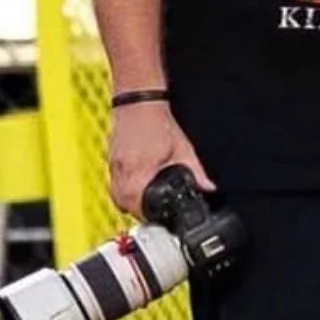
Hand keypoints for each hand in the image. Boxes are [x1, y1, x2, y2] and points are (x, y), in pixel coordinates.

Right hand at [108, 102, 216, 218]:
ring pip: (119, 199)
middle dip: (141, 212)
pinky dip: (125, 192)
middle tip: (155, 211)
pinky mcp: (112, 164)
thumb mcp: (183, 149)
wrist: (138, 102)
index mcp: (139, 171)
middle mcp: (123, 172)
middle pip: (127, 206)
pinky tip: (136, 188)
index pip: (140, 207)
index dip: (152, 215)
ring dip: (131, 204)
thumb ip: (196, 172)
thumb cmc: (157, 122)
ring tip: (144, 202)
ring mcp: (114, 168)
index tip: (161, 217)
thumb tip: (207, 188)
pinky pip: (115, 187)